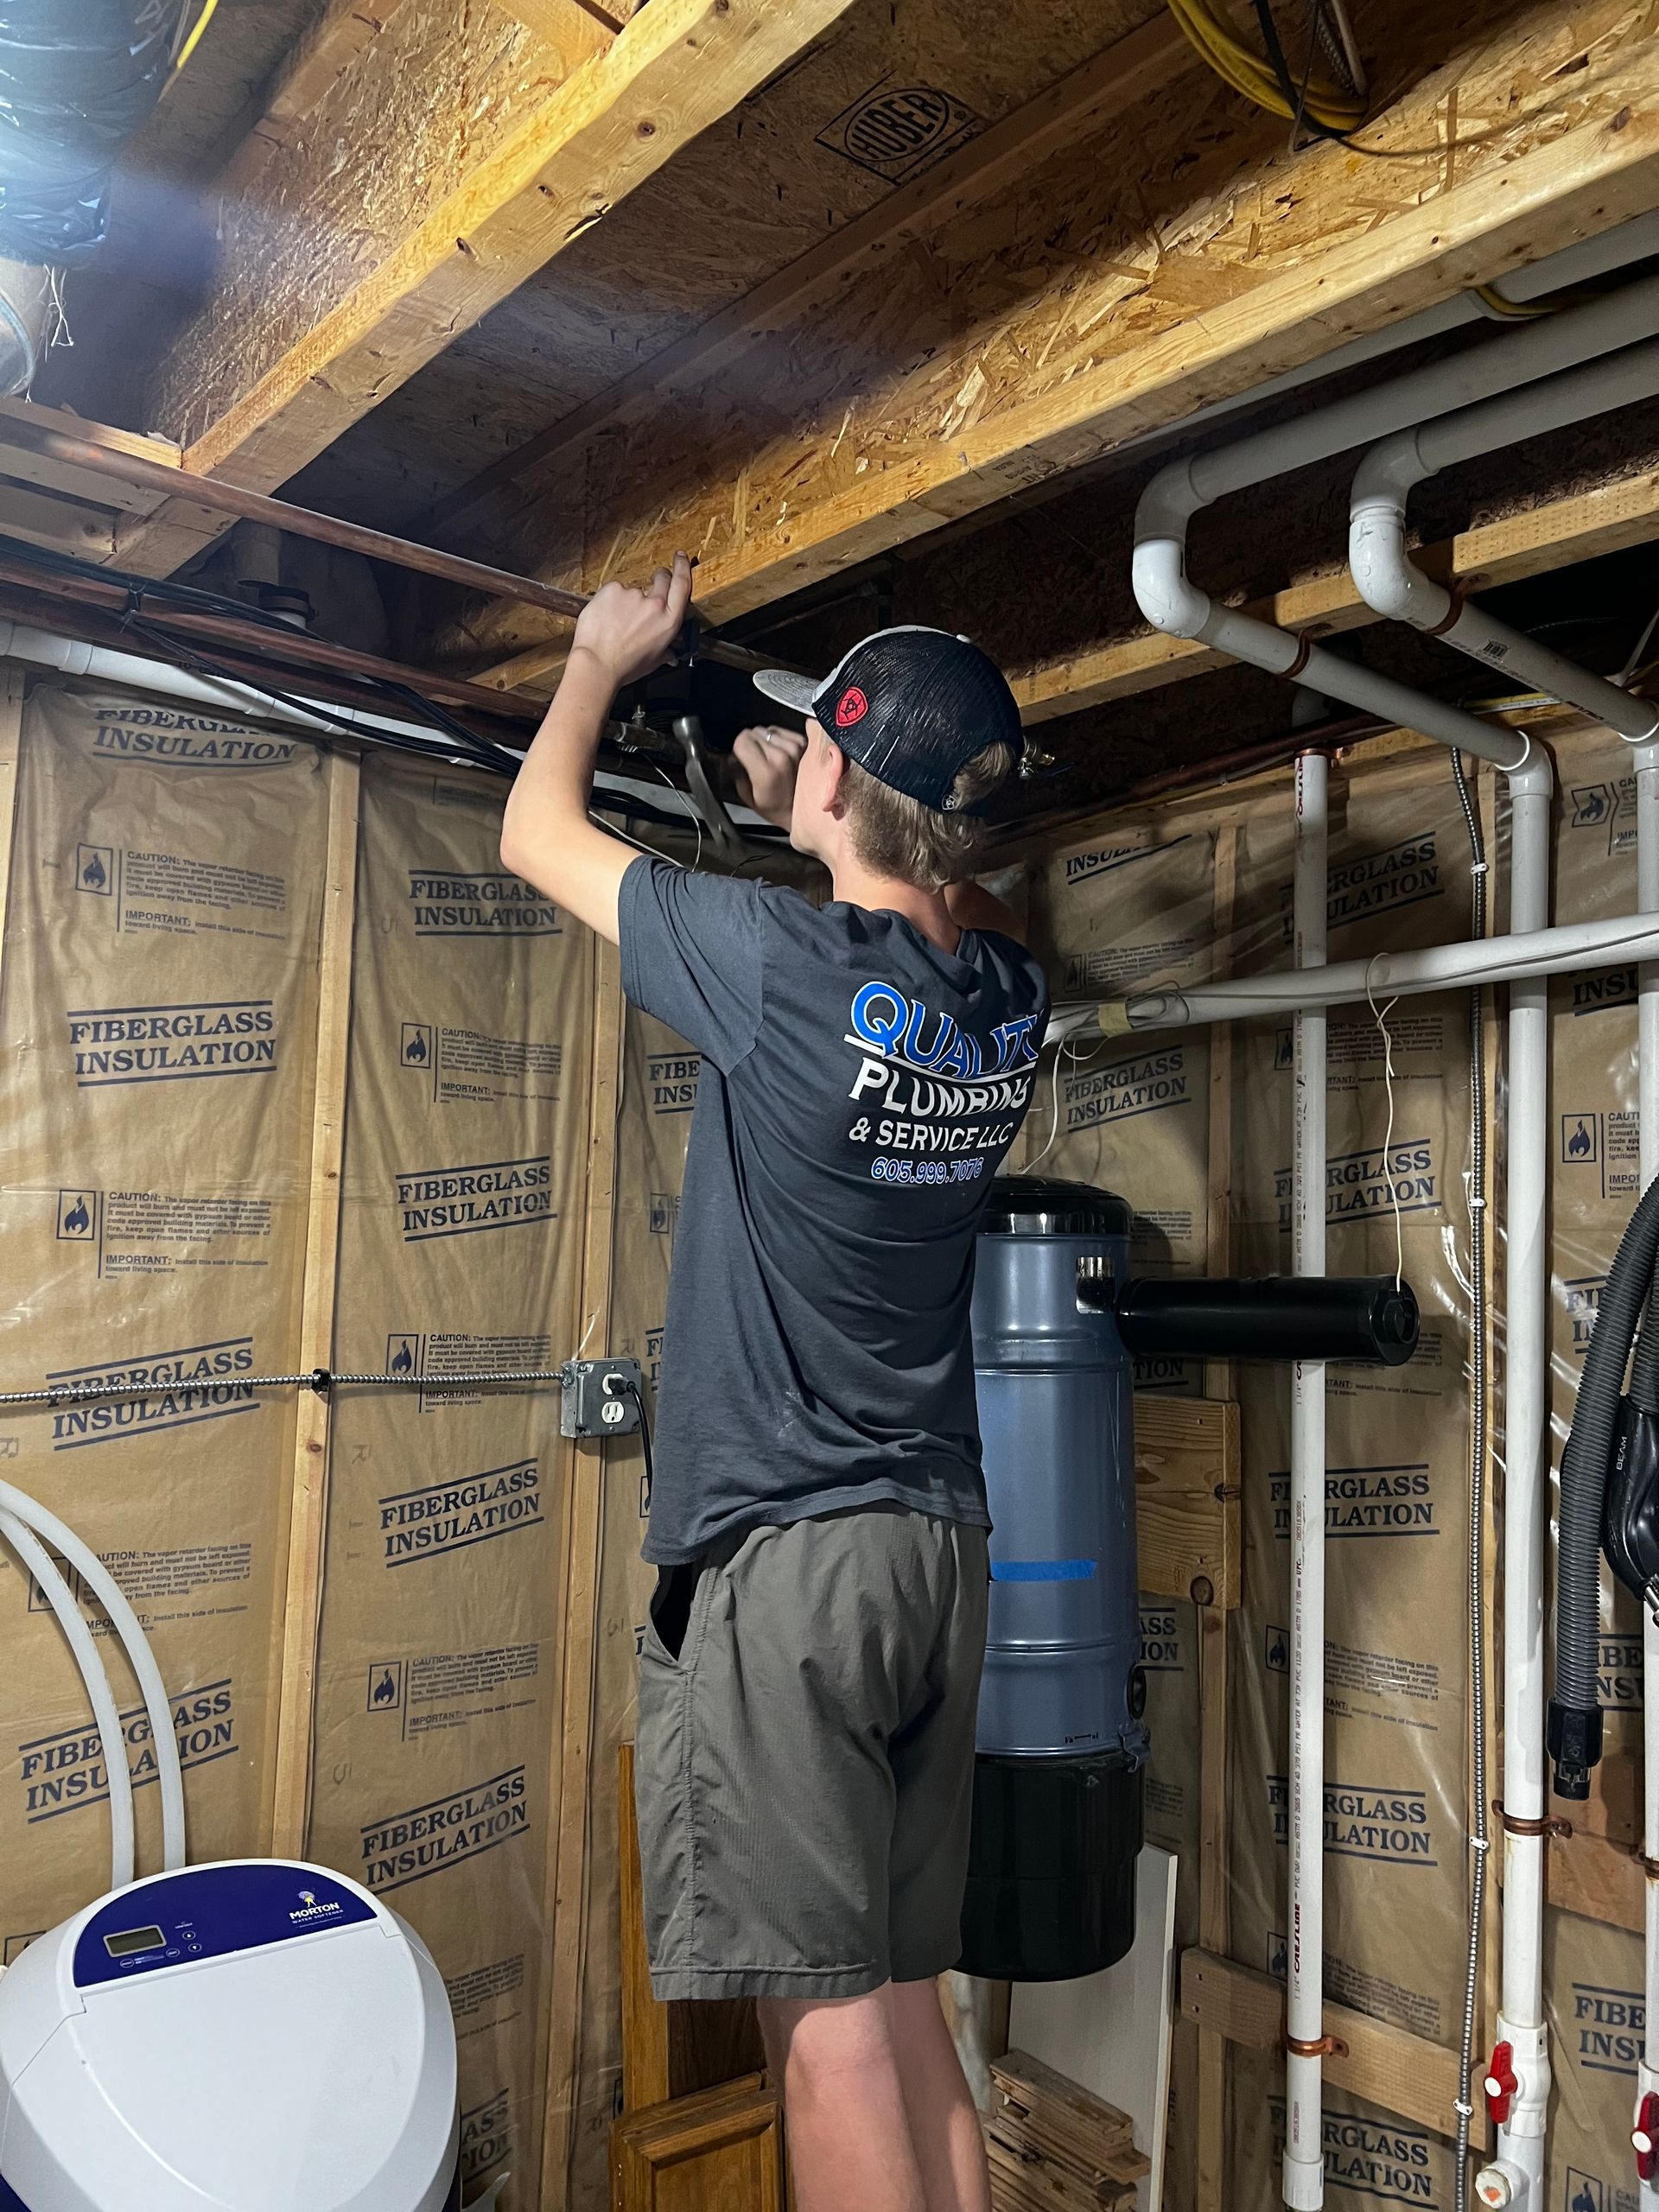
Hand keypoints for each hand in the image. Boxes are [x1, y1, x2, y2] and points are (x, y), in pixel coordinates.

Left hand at [570, 551, 693, 688]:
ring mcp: (632, 594)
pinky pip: (613, 591)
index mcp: (668, 621)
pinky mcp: (612, 589)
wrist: (597, 663)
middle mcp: (654, 604)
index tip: (681, 558)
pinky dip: (609, 601)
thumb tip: (671, 654)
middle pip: (661, 578)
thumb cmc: (624, 666)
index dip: (683, 567)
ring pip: (632, 590)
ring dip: (627, 600)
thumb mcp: (654, 660)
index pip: (682, 584)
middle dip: (658, 578)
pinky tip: (606, 617)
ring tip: (617, 621)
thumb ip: (666, 651)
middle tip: (648, 589)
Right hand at [732, 724, 805, 828]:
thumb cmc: (773, 806)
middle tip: (756, 760)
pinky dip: (778, 738)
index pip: (742, 740)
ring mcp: (794, 748)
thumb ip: (737, 772)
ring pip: (767, 730)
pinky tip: (780, 753)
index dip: (738, 747)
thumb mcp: (747, 796)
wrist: (801, 808)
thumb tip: (732, 756)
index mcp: (766, 772)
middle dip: (751, 743)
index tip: (741, 757)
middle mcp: (781, 756)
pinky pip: (781, 731)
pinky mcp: (803, 743)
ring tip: (770, 758)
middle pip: (754, 732)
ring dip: (765, 741)